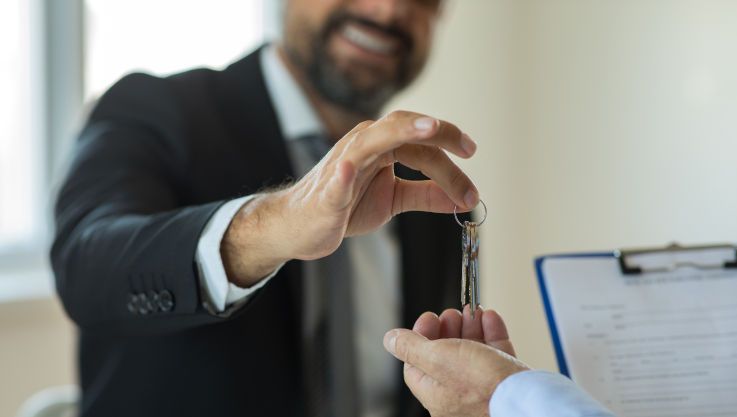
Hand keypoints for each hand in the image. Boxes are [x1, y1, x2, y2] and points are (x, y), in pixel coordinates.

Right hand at [222, 111, 478, 286]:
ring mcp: (342, 165)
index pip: (422, 144)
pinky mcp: (326, 193)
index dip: (450, 154)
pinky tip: (349, 171)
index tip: (473, 171)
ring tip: (427, 129)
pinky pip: (335, 182)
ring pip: (372, 141)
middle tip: (468, 148)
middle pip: (403, 130)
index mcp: (381, 146)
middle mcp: (363, 146)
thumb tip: (462, 199)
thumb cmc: (345, 206)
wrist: (302, 226)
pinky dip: (342, 175)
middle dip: (438, 135)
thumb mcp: (393, 200)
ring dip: (399, 132)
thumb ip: (425, 194)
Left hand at [383, 306, 530, 416]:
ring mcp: (483, 389)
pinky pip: (495, 354)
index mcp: (435, 394)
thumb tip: (390, 339)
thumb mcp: (438, 358)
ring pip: (472, 352)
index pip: (417, 363)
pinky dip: (492, 332)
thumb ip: (412, 347)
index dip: (421, 336)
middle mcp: (458, 395)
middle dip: (448, 328)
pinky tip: (490, 317)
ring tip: (472, 310)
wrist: (527, 401)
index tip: (429, 317)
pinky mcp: (505, 382)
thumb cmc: (484, 388)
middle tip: (451, 313)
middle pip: (446, 356)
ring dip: (471, 326)